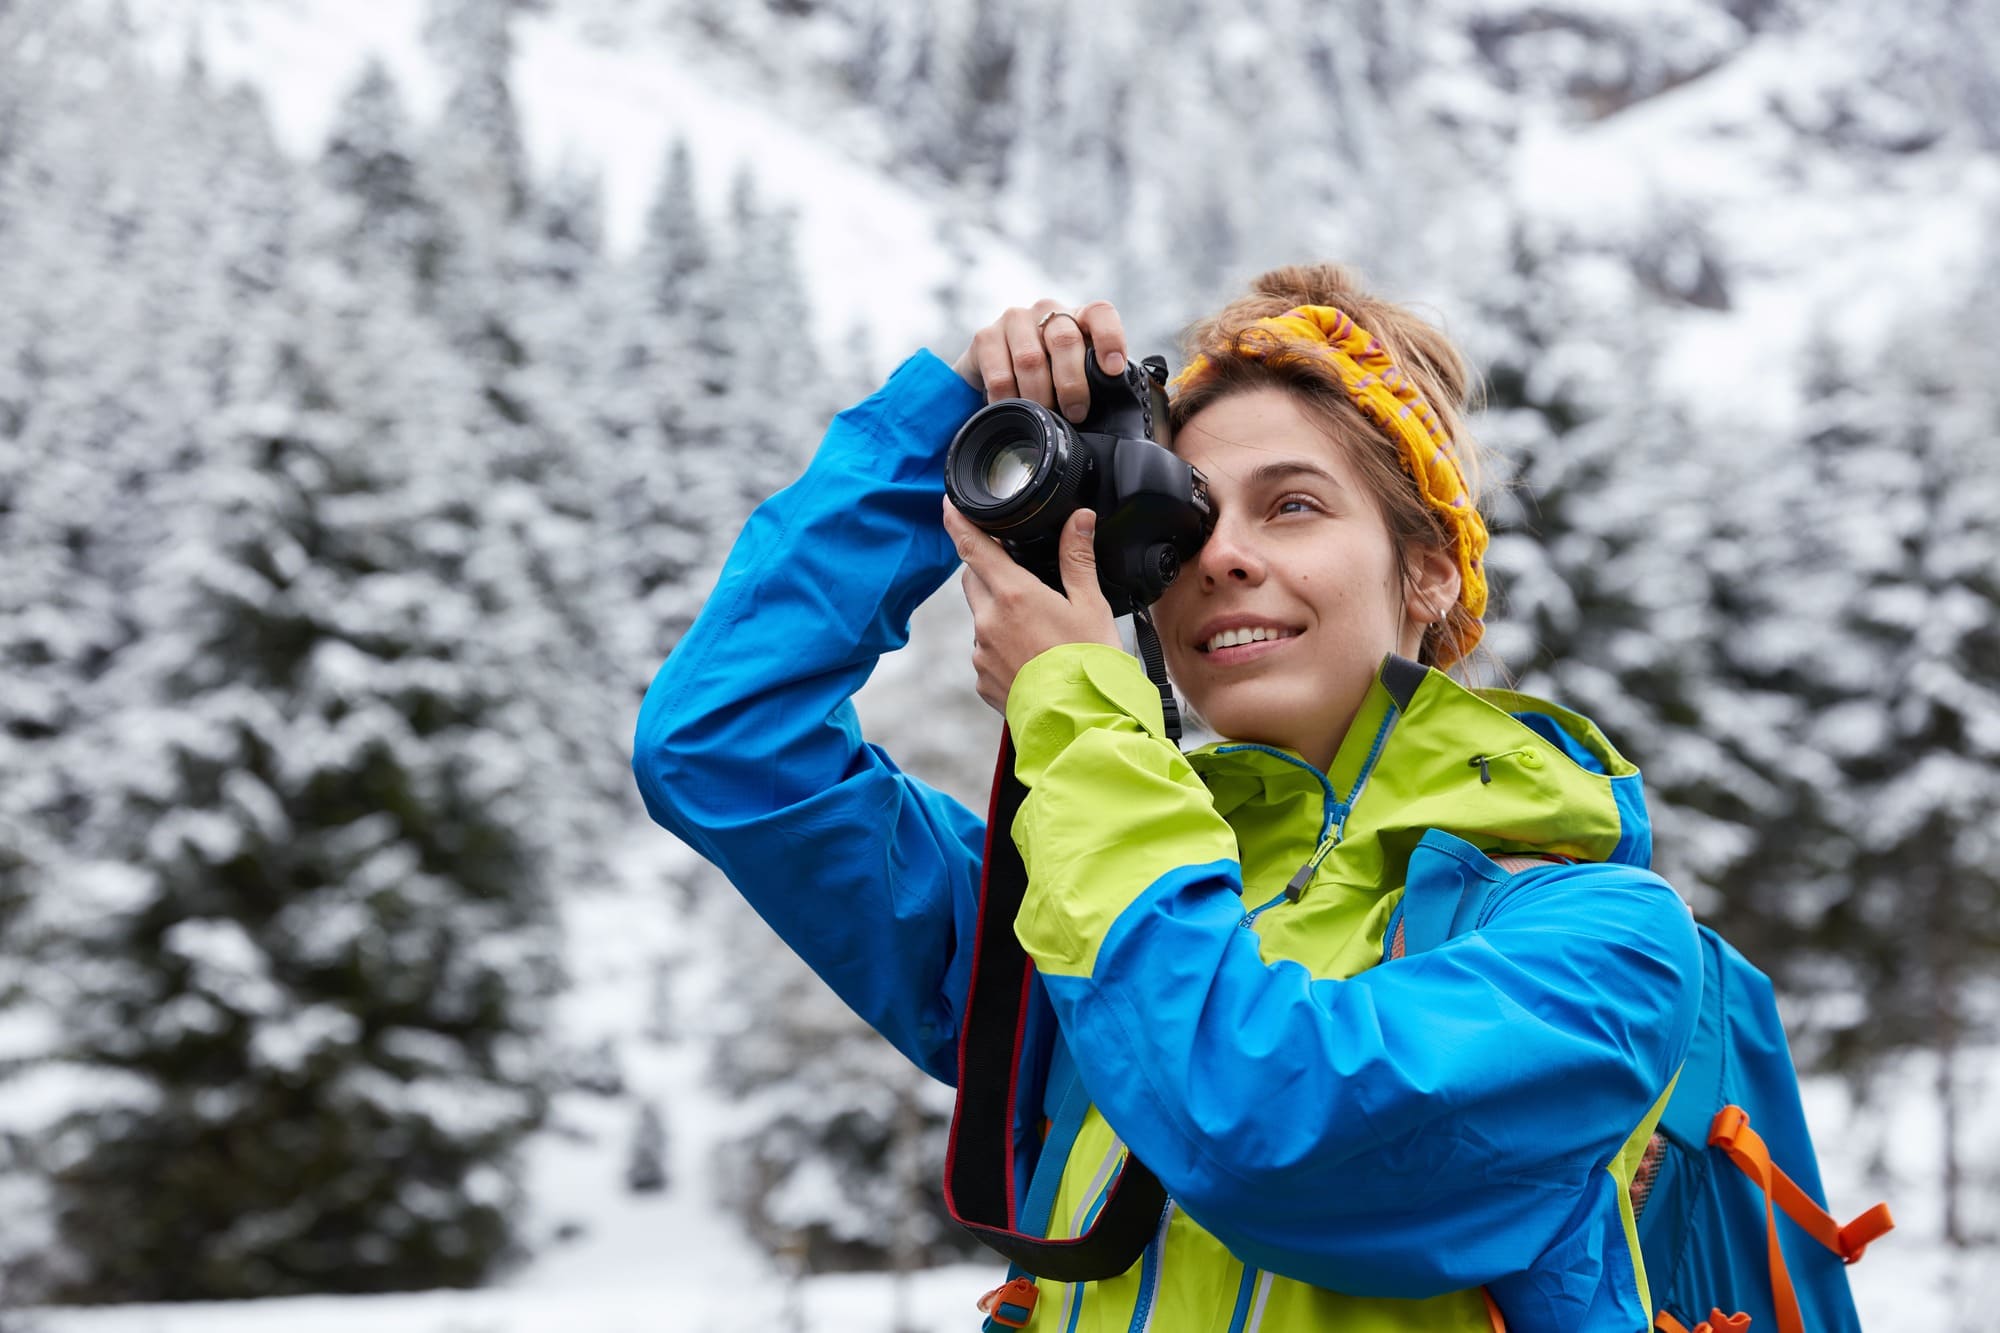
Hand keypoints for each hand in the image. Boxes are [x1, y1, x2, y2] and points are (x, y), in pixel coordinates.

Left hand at [943, 500, 1119, 714]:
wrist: (1080, 723)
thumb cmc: (1090, 665)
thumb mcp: (1091, 606)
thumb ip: (1078, 559)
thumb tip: (1079, 518)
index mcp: (1014, 595)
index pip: (973, 547)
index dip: (958, 522)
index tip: (948, 506)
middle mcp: (988, 621)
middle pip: (974, 580)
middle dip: (988, 571)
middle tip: (1022, 579)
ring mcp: (981, 653)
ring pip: (981, 618)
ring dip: (999, 614)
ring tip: (1039, 632)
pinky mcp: (982, 680)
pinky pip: (985, 653)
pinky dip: (1002, 648)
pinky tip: (1032, 659)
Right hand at [951, 300, 1129, 421]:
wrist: (995, 371)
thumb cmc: (1046, 375)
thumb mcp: (1075, 373)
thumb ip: (1095, 382)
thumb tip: (1118, 413)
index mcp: (1078, 317)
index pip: (1100, 314)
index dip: (1110, 339)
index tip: (1113, 370)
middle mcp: (1047, 311)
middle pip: (1065, 339)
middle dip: (1072, 384)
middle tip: (1076, 414)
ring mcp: (1014, 319)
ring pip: (1030, 359)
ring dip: (1039, 396)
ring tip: (1043, 416)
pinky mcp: (985, 336)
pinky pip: (999, 375)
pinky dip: (1010, 400)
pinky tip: (1015, 412)